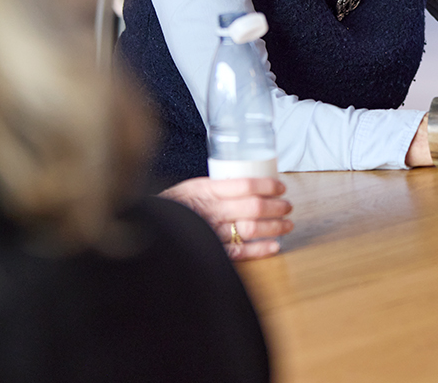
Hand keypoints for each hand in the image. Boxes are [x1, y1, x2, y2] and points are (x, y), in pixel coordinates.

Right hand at [159, 176, 292, 260]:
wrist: (149, 229)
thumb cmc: (173, 207)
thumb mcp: (191, 187)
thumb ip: (216, 187)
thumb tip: (248, 184)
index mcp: (205, 189)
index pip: (245, 184)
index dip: (268, 185)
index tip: (281, 186)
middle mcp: (211, 210)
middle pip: (252, 207)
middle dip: (276, 206)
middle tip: (288, 205)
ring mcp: (212, 232)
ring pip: (251, 228)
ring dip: (274, 227)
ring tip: (287, 224)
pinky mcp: (212, 252)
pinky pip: (241, 251)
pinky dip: (261, 249)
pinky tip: (274, 245)